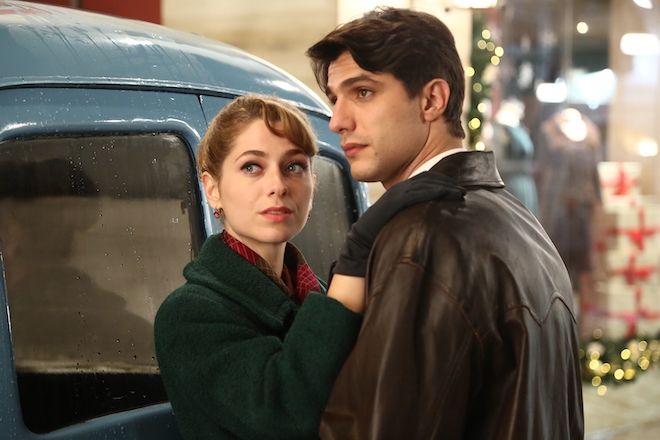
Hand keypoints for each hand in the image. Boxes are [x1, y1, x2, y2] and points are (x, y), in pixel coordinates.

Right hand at [333, 172, 465, 276]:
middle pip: (428, 179)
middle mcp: (399, 189)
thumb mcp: (401, 219)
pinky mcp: (395, 201)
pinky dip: (434, 191)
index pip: (426, 180)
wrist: (362, 241)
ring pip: (425, 184)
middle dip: (447, 183)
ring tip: (459, 193)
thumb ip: (413, 213)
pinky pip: (418, 193)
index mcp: (401, 191)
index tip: (458, 189)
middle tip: (462, 191)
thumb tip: (431, 218)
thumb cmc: (382, 234)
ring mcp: (397, 194)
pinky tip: (446, 194)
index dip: (443, 182)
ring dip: (444, 187)